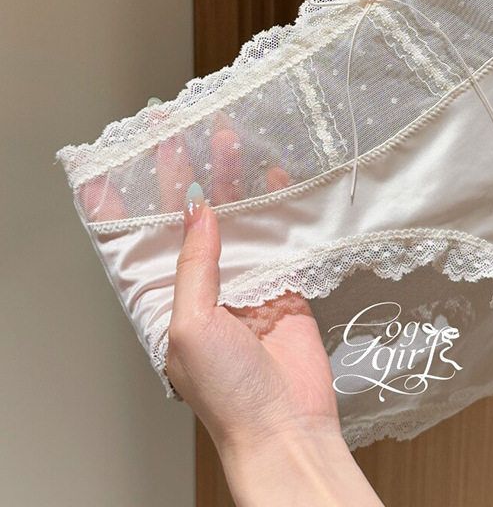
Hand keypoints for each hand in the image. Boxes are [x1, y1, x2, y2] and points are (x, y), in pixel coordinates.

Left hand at [79, 106, 383, 505]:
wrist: (285, 426)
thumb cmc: (227, 392)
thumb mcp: (191, 326)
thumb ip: (196, 266)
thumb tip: (201, 212)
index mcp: (171, 303)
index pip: (150, 240)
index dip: (143, 200)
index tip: (139, 159)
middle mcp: (207, 289)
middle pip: (195, 220)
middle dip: (192, 177)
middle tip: (191, 134)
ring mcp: (247, 285)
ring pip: (238, 221)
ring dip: (234, 183)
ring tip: (231, 141)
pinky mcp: (285, 286)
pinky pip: (279, 237)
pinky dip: (278, 206)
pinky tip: (275, 176)